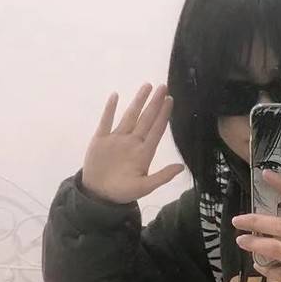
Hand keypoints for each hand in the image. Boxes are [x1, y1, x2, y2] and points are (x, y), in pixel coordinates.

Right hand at [82, 84, 183, 203]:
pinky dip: (110, 109)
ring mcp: (117, 139)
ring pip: (130, 116)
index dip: (163, 115)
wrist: (99, 195)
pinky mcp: (101, 140)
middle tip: (163, 86)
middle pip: (146, 119)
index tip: (170, 100)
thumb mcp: (144, 187)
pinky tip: (115, 96)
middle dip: (154, 103)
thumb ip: (162, 176)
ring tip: (146, 86)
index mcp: (144, 153)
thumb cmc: (123, 192)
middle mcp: (133, 142)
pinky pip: (106, 121)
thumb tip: (181, 167)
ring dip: (138, 101)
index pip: (156, 129)